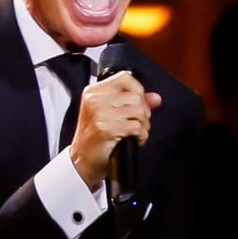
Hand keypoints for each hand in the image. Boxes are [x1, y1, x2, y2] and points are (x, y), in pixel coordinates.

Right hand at [70, 69, 160, 188]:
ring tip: (137, 132)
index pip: (125, 78)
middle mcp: (95, 100)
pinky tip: (135, 139)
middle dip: (144, 112)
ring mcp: (99, 114)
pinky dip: (141, 135)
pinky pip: (136, 127)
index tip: (140, 103)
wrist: (82, 160)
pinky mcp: (106, 129)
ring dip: (144, 125)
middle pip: (135, 96)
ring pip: (138, 111)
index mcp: (93, 92)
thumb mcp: (108, 114)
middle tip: (139, 124)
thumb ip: (132, 102)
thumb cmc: (95, 138)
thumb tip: (156, 98)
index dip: (138, 90)